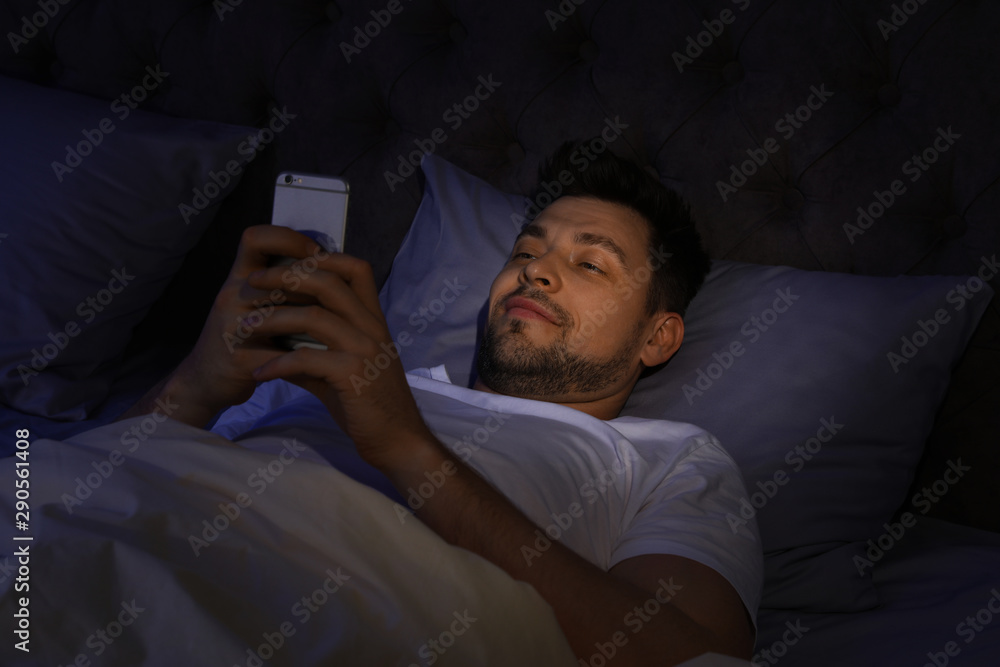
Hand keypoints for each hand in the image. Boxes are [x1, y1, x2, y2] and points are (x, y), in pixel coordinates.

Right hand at [166, 225, 334, 416]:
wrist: (203, 380)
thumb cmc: (241, 335)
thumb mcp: (252, 300)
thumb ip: (280, 281)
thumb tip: (326, 260)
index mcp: (238, 276)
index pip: (256, 238)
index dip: (289, 239)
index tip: (315, 254)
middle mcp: (231, 295)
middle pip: (278, 277)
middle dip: (315, 285)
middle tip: (339, 296)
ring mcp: (231, 327)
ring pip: (282, 316)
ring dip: (315, 322)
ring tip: (336, 328)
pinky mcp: (238, 359)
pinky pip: (282, 355)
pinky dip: (307, 358)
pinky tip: (326, 360)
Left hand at [237, 226, 435, 469]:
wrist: (398, 441)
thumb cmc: (370, 406)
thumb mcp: (342, 370)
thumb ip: (314, 351)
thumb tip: (276, 346)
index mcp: (373, 320)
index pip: (355, 268)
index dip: (320, 257)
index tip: (284, 265)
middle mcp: (372, 328)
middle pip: (328, 281)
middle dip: (285, 276)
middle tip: (253, 283)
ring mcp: (365, 350)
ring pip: (313, 316)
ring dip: (272, 319)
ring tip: (244, 327)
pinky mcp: (353, 375)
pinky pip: (306, 359)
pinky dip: (277, 363)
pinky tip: (259, 373)